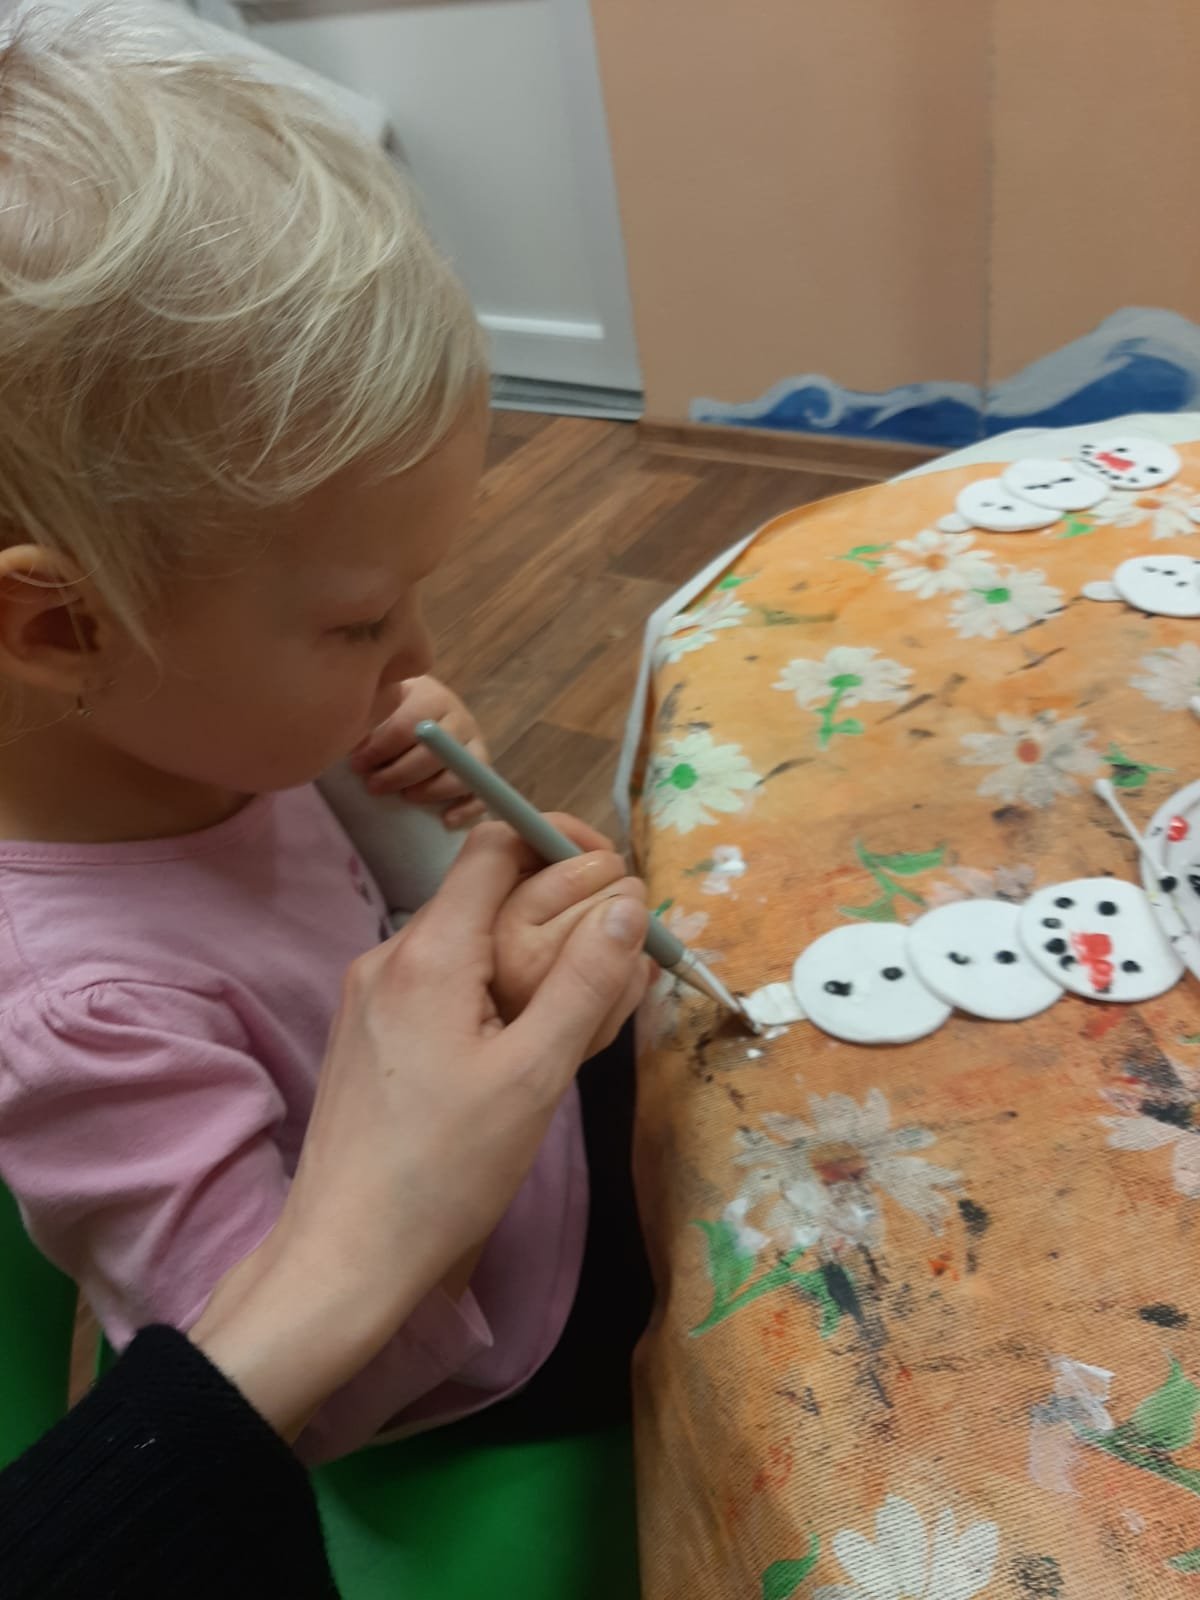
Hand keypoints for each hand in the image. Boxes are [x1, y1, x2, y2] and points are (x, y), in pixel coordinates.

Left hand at [190, 822, 648, 1438]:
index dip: (557, 838)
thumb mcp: (534, 1077)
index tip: (613, 874)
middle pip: (485, 895)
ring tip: (584, 1022)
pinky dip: (493, 996)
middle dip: (559, 914)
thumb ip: (585, 983)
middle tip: (618, 967)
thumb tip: (628, 904)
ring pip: (468, 945)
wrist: (344, 1256)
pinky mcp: (368, 1033)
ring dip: (531, 962)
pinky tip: (526, 1052)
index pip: (494, 843)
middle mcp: (390, 955)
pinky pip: (442, 985)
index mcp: (429, 951)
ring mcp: (371, 995)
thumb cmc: (444, 1170)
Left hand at [351, 676, 487, 827]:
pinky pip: (483, 794)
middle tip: (373, 785)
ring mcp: (475, 746)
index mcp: (433, 698)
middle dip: (400, 774)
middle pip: (436, 753)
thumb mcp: (381, 703)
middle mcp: (460, 720)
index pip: (409, 726)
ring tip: (405, 797)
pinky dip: (467, 809)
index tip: (357, 764)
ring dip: (431, 791)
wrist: (423, 709)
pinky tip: (446, 820)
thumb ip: (371, 719)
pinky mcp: (483, 772)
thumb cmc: (394, 710)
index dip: (380, 749)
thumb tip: (355, 747)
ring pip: (463, 775)